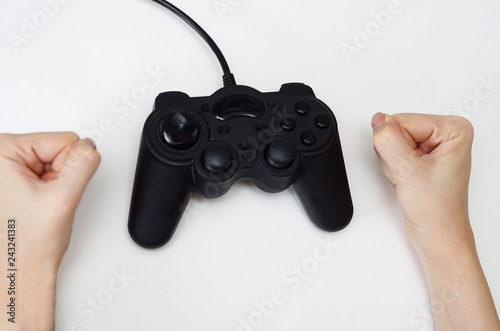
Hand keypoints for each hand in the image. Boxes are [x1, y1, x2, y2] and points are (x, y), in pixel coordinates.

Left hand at [0, 132, 99, 329]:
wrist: (19, 271)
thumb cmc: (26, 243)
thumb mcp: (64, 196)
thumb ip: (84, 164)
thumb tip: (90, 146)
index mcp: (3, 151)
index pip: (64, 141)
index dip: (70, 167)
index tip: (56, 189)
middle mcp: (1, 157)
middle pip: (58, 148)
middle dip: (62, 174)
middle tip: (48, 198)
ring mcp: (6, 170)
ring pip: (55, 160)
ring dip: (56, 183)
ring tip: (42, 204)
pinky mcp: (13, 180)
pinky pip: (47, 172)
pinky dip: (50, 188)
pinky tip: (39, 205)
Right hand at [371, 113, 473, 247]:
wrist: (437, 235)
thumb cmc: (437, 209)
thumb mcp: (407, 171)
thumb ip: (388, 141)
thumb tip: (379, 121)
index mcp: (454, 129)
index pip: (403, 120)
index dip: (396, 145)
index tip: (410, 165)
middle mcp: (446, 135)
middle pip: (399, 128)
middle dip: (394, 152)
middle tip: (409, 173)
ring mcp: (434, 146)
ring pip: (393, 140)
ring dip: (392, 161)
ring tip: (409, 178)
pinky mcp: (423, 157)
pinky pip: (394, 151)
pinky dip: (393, 166)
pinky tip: (406, 179)